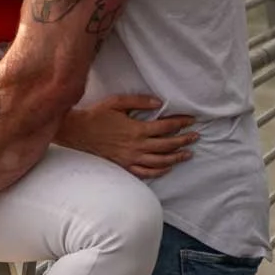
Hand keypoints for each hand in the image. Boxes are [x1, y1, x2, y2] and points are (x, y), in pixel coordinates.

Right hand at [61, 95, 197, 178]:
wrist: (78, 132)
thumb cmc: (97, 115)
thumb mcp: (118, 102)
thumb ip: (140, 101)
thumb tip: (159, 103)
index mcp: (137, 129)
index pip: (166, 127)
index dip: (181, 123)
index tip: (192, 121)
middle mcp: (137, 146)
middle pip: (167, 145)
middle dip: (184, 140)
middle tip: (196, 137)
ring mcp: (131, 158)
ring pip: (160, 161)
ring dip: (176, 158)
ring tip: (188, 154)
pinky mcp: (125, 166)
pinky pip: (146, 172)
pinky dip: (159, 172)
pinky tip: (167, 168)